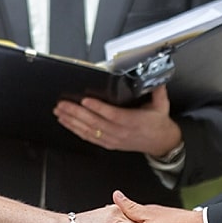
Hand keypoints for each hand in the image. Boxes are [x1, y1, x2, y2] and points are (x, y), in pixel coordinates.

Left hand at [53, 84, 181, 155]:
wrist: (161, 143)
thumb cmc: (158, 124)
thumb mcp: (162, 105)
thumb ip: (158, 91)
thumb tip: (156, 78)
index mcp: (133, 122)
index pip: (113, 115)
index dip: (98, 108)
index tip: (85, 100)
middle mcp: (121, 132)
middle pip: (95, 123)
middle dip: (76, 113)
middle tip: (63, 104)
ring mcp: (113, 139)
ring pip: (89, 131)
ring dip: (72, 121)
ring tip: (60, 112)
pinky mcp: (109, 144)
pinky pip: (89, 138)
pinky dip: (76, 130)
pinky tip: (67, 123)